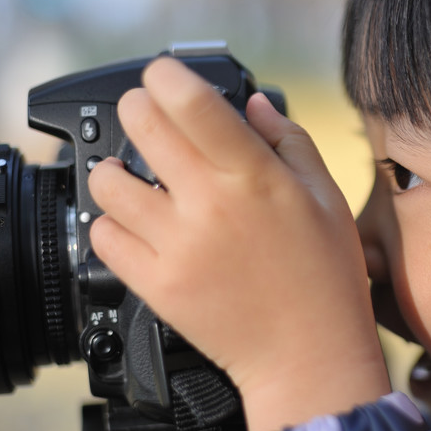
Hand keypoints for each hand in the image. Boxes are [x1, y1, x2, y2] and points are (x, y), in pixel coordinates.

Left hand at [88, 57, 389, 430]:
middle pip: (140, 126)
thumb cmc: (326, 277)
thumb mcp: (326, 198)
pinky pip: (104, 237)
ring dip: (116, 171)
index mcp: (255, 177)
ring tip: (134, 177)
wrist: (308, 355)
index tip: (163, 75)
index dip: (166, 76)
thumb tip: (252, 103)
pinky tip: (138, 225)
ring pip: (108, 183)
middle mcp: (210, 205)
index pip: (192, 103)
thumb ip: (290, 141)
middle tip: (148, 118)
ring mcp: (177, 246)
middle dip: (138, 109)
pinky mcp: (155, 284)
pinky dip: (113, 224)